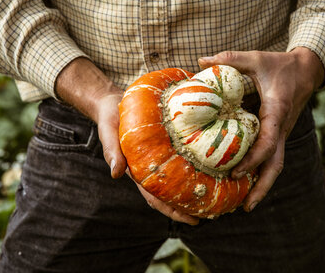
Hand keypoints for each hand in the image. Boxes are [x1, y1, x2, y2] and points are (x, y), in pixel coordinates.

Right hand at [56, 58, 198, 224]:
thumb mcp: (109, 132)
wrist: (112, 103)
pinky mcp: (163, 146)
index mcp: (137, 171)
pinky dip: (192, 167)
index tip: (192, 220)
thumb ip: (112, 151)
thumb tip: (116, 174)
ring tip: (215, 196)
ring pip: (176, 179)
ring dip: (192, 190)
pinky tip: (208, 167)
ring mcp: (157, 158)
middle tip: (212, 213)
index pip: (156, 198)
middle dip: (188, 207)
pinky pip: (179, 160)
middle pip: (171, 194)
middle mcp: (149, 168)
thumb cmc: (110, 119)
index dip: (173, 211)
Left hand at [198, 47, 324, 211]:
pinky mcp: (279, 134)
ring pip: (275, 165)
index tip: (235, 173)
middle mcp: (281, 128)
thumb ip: (230, 58)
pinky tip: (246, 182)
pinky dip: (261, 172)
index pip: (268, 142)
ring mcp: (281, 133)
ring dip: (262, 185)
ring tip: (245, 204)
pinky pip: (271, 157)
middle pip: (276, 164)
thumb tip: (201, 61)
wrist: (306, 70)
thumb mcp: (256, 58)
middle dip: (262, 187)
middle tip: (245, 206)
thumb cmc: (280, 65)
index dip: (253, 160)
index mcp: (277, 111)